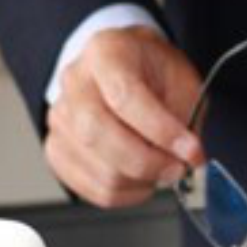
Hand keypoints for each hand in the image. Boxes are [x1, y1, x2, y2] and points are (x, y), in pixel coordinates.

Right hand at [44, 24, 204, 208]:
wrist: (123, 67)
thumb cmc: (151, 70)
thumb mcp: (180, 76)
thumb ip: (185, 115)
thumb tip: (186, 158)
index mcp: (105, 52)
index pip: (125, 96)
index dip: (161, 130)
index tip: (190, 150)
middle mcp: (74, 83)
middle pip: (98, 135)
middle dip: (148, 162)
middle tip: (178, 167)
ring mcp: (59, 118)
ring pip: (99, 170)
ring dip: (141, 180)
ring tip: (161, 168)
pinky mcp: (56, 150)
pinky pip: (91, 188)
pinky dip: (125, 193)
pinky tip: (141, 178)